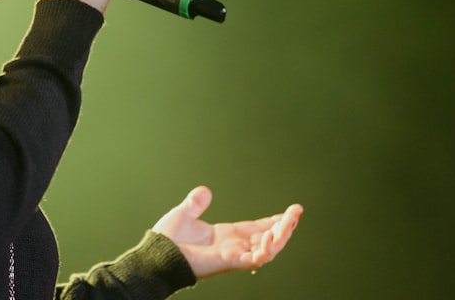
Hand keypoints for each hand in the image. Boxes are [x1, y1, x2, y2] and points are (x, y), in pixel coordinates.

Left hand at [152, 186, 302, 279]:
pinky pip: (253, 259)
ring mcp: (232, 255)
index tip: (291, 212)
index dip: (274, 222)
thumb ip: (195, 204)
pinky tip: (273, 236)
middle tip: (298, 212)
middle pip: (267, 238)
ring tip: (291, 222)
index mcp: (225, 235)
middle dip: (285, 227)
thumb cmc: (166, 239)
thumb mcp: (184, 214)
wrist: (156, 254)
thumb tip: (206, 191)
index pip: (257, 229)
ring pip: (266, 249)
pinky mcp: (228, 262)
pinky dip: (265, 249)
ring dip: (280, 236)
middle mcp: (233, 246)